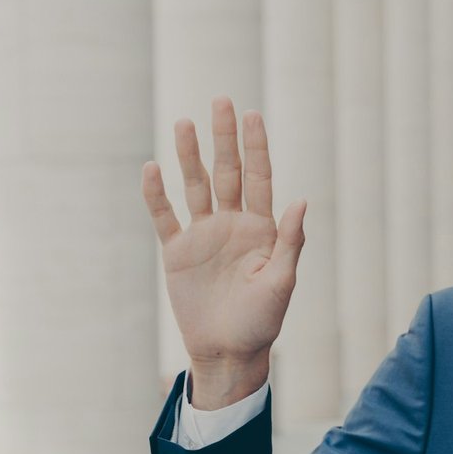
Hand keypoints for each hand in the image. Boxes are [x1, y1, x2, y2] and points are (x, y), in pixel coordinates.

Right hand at [141, 96, 306, 398]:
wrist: (228, 352)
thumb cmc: (262, 322)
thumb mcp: (281, 282)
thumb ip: (289, 242)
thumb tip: (300, 200)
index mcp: (261, 229)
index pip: (259, 178)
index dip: (256, 147)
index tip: (252, 115)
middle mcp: (232, 225)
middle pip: (226, 172)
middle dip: (224, 138)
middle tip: (222, 100)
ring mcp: (203, 236)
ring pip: (194, 186)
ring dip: (189, 156)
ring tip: (184, 123)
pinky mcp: (178, 253)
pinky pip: (165, 217)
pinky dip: (156, 195)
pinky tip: (151, 168)